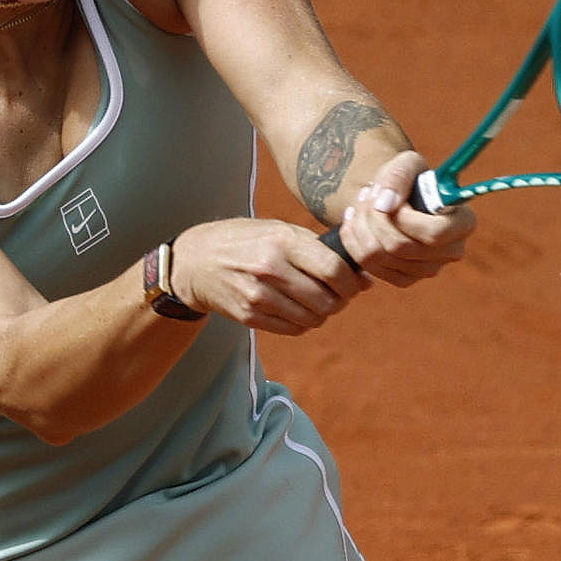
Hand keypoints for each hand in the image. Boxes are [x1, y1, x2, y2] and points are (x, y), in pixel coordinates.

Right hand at [170, 218, 370, 335]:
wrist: (196, 261)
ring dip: (322, 314)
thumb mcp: (280, 230)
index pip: (335, 270)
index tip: (354, 283)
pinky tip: (298, 309)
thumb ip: (321, 250)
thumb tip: (365, 279)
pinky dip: (303, 323)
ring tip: (317, 301)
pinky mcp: (249, 316)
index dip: (353, 282)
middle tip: (338, 294)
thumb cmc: (246, 240)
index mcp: (282, 242)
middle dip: (340, 301)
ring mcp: (258, 296)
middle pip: (327, 300)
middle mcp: (270, 269)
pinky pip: (293, 329)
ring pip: (312, 319)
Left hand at [333, 150, 475, 286]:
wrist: (397, 197)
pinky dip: (354, 241)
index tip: (388, 196)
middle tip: (366, 193)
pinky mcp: (406, 279)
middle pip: (401, 247)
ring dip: (361, 226)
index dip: (404, 218)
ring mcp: (429, 269)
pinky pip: (370, 267)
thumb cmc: (409, 178)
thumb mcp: (407, 163)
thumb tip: (385, 204)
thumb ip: (399, 176)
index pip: (434, 233)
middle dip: (373, 217)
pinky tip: (354, 221)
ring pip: (380, 257)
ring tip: (360, 203)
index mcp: (464, 223)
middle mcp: (451, 251)